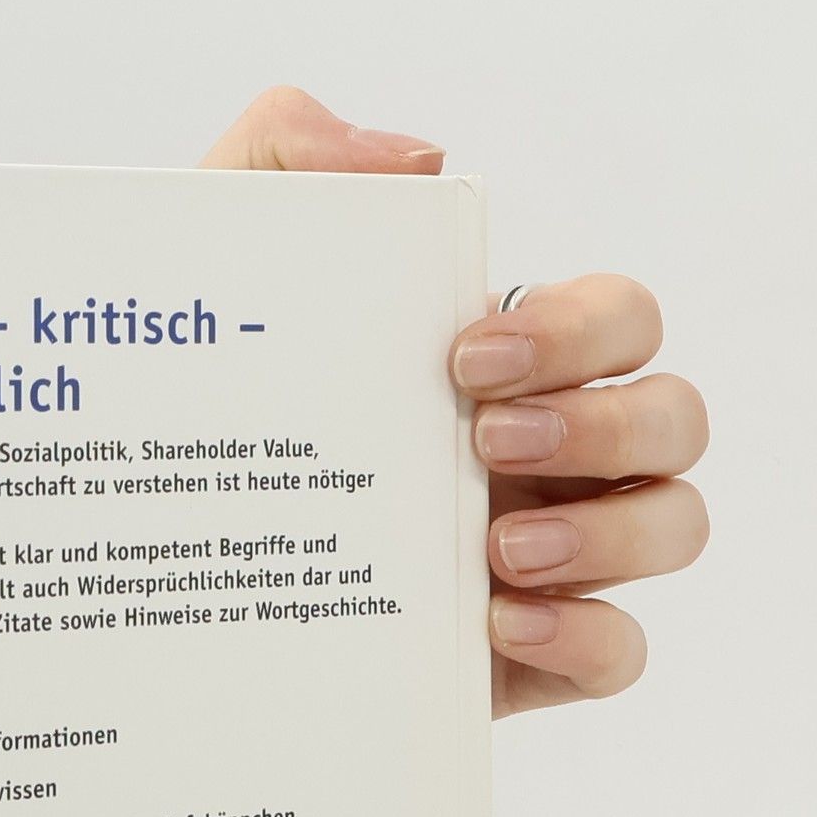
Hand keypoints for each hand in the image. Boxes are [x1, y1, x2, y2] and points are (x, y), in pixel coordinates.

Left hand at [202, 88, 708, 716]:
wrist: (144, 563)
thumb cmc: (198, 409)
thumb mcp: (211, 266)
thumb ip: (287, 154)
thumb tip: (416, 165)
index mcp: (502, 366)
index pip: (619, 319)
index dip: (580, 327)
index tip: (463, 357)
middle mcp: (543, 456)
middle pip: (672, 419)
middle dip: (603, 423)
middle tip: (481, 441)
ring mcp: (542, 560)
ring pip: (672, 527)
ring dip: (612, 534)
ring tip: (497, 550)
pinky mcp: (517, 662)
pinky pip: (618, 654)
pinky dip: (587, 637)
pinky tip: (496, 626)